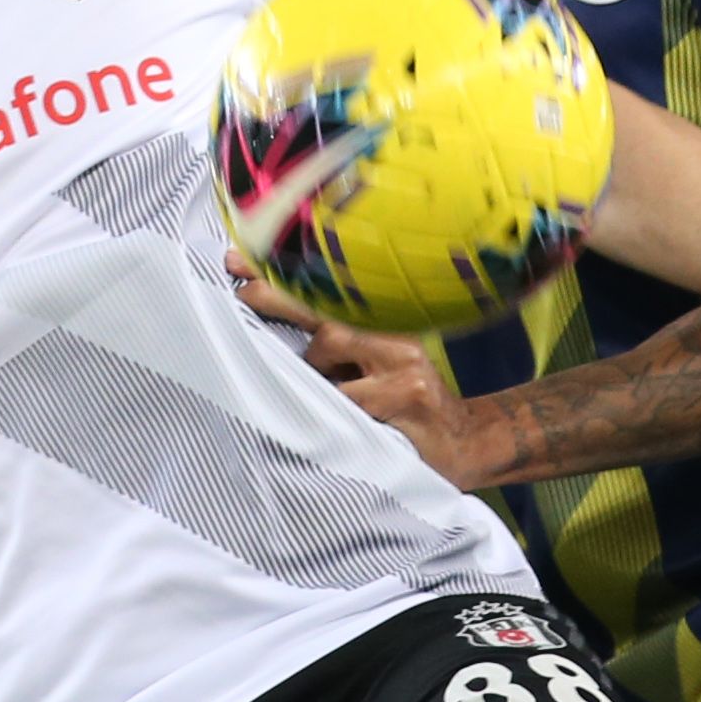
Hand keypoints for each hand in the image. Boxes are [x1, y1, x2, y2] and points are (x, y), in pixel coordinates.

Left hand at [234, 265, 506, 490]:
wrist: (465, 442)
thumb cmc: (405, 406)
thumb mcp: (374, 368)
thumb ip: (334, 349)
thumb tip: (268, 332)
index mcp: (383, 322)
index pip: (323, 292)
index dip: (276, 275)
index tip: (235, 260)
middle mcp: (392, 334)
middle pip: (322, 308)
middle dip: (275, 298)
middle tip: (241, 292)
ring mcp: (401, 362)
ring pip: (330, 346)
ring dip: (312, 371)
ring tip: (328, 397)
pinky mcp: (406, 395)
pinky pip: (348, 396)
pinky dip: (332, 407)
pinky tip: (339, 422)